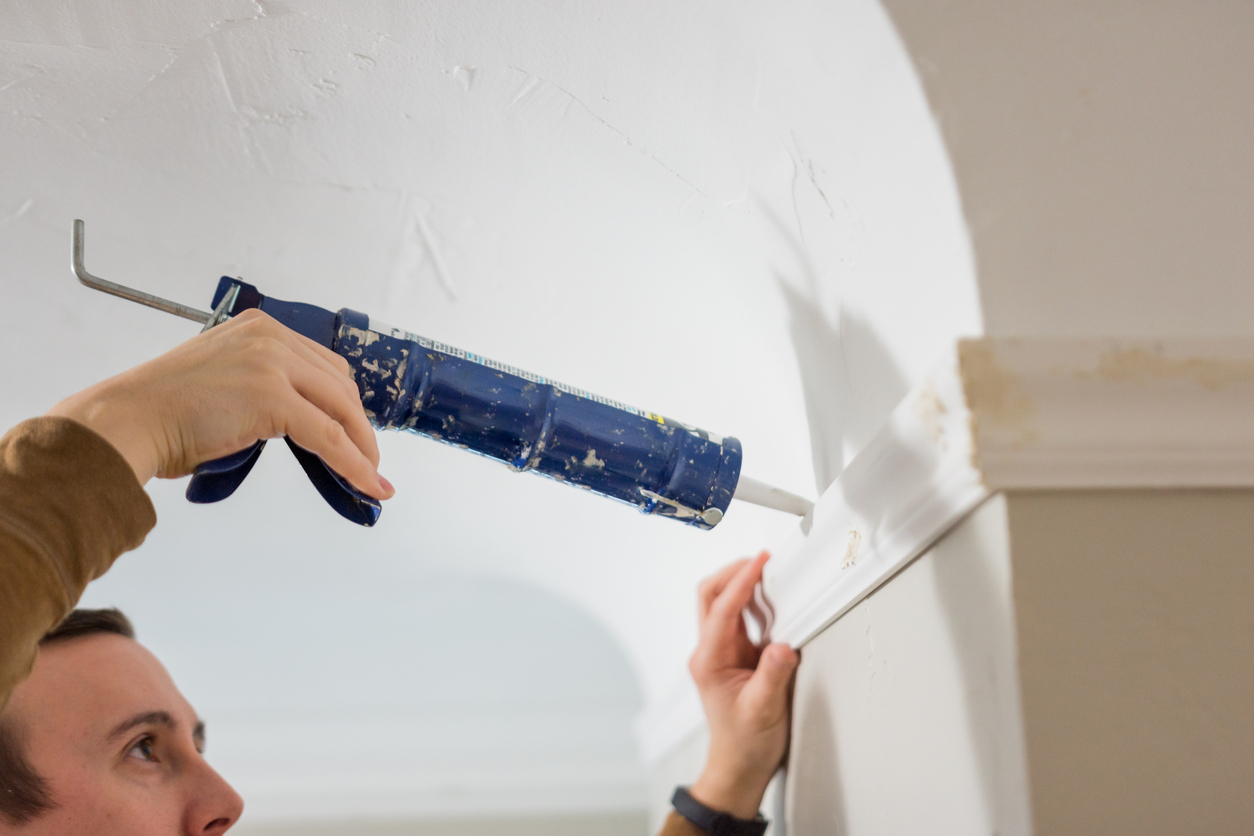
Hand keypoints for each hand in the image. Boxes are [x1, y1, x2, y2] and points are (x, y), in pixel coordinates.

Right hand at [46, 309, 392, 499]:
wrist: (129, 420)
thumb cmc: (165, 411)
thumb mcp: (224, 379)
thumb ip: (263, 385)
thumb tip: (301, 419)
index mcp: (259, 327)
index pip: (323, 365)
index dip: (345, 403)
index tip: (357, 430)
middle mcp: (270, 337)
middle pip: (339, 384)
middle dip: (358, 426)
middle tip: (367, 459)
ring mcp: (272, 363)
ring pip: (341, 409)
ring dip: (362, 446)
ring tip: (370, 476)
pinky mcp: (272, 397)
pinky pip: (329, 435)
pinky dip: (353, 463)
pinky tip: (368, 483)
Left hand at [688, 551, 797, 819]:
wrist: (739, 766)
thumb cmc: (745, 743)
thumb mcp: (764, 710)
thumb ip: (773, 675)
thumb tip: (782, 645)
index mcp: (709, 661)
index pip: (721, 610)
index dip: (740, 582)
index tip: (759, 561)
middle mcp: (709, 652)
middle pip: (710, 596)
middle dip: (733, 573)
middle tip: (762, 560)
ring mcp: (721, 652)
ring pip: (723, 603)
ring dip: (742, 585)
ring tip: (769, 572)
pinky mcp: (735, 655)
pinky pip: (740, 618)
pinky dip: (753, 602)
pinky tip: (771, 599)